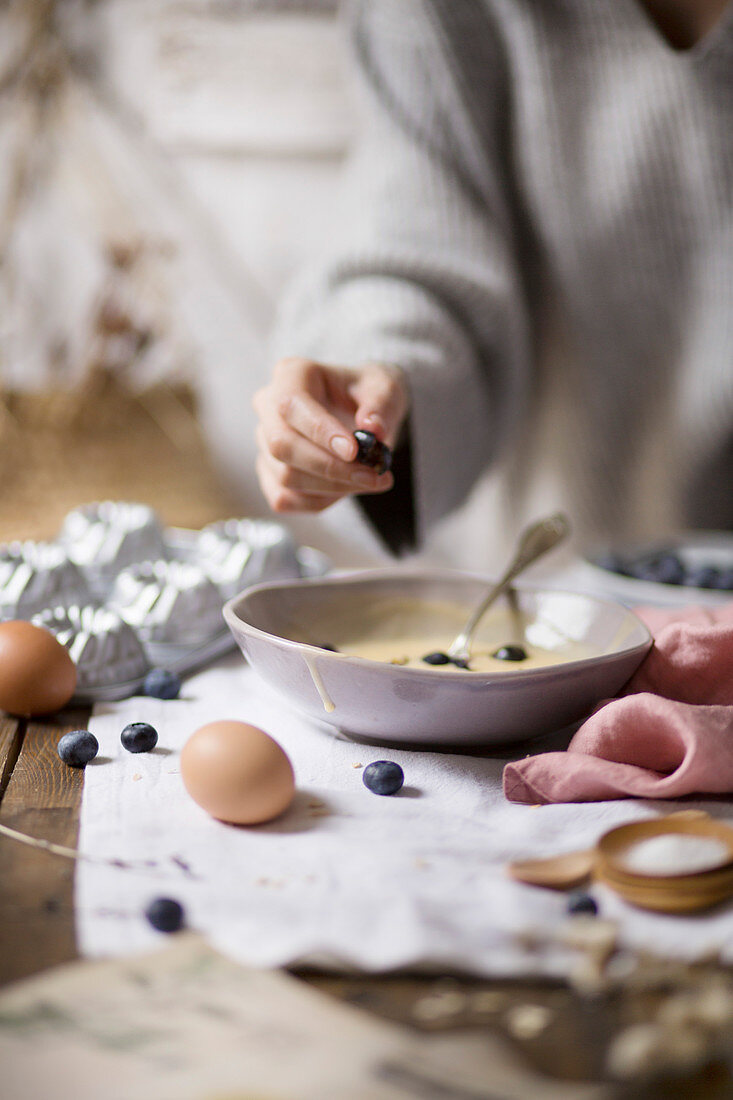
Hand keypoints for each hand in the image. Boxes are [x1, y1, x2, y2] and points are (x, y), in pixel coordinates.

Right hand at [253, 358, 407, 512]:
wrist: (361, 409)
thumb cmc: (368, 393)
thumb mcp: (385, 387)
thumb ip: (382, 404)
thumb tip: (373, 428)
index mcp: (291, 374)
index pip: (292, 405)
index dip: (320, 432)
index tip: (354, 451)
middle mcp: (268, 406)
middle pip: (281, 445)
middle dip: (329, 467)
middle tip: (372, 475)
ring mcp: (264, 441)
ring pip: (286, 476)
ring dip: (333, 487)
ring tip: (371, 480)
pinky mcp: (269, 472)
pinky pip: (285, 498)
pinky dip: (320, 501)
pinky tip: (347, 488)